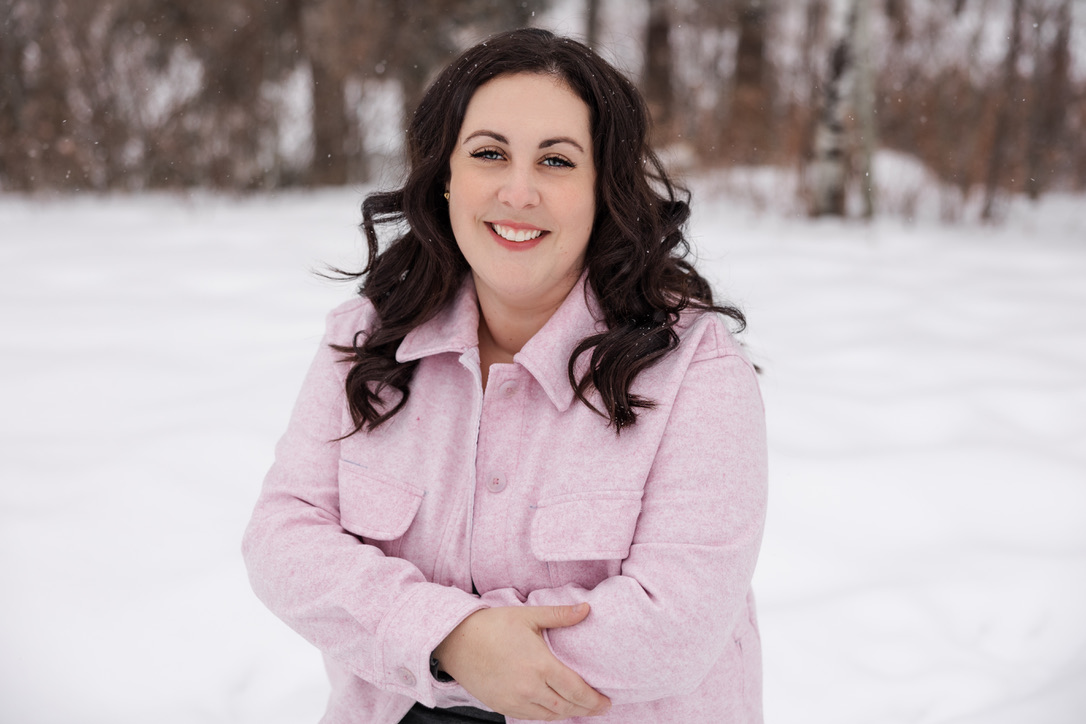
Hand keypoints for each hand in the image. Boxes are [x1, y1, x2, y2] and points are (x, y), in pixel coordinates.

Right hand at [433, 603, 611, 719]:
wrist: (457, 641)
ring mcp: (515, 700)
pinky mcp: (502, 706)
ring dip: (568, 714)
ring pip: (550, 716)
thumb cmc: (493, 625)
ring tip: (581, 710)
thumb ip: (560, 615)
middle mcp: (530, 688)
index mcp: (540, 665)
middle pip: (566, 707)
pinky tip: (554, 710)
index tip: (606, 702)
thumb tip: (587, 609)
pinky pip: (531, 718)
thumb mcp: (528, 615)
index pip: (576, 691)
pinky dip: (547, 716)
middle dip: (586, 710)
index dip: (594, 700)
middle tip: (600, 708)